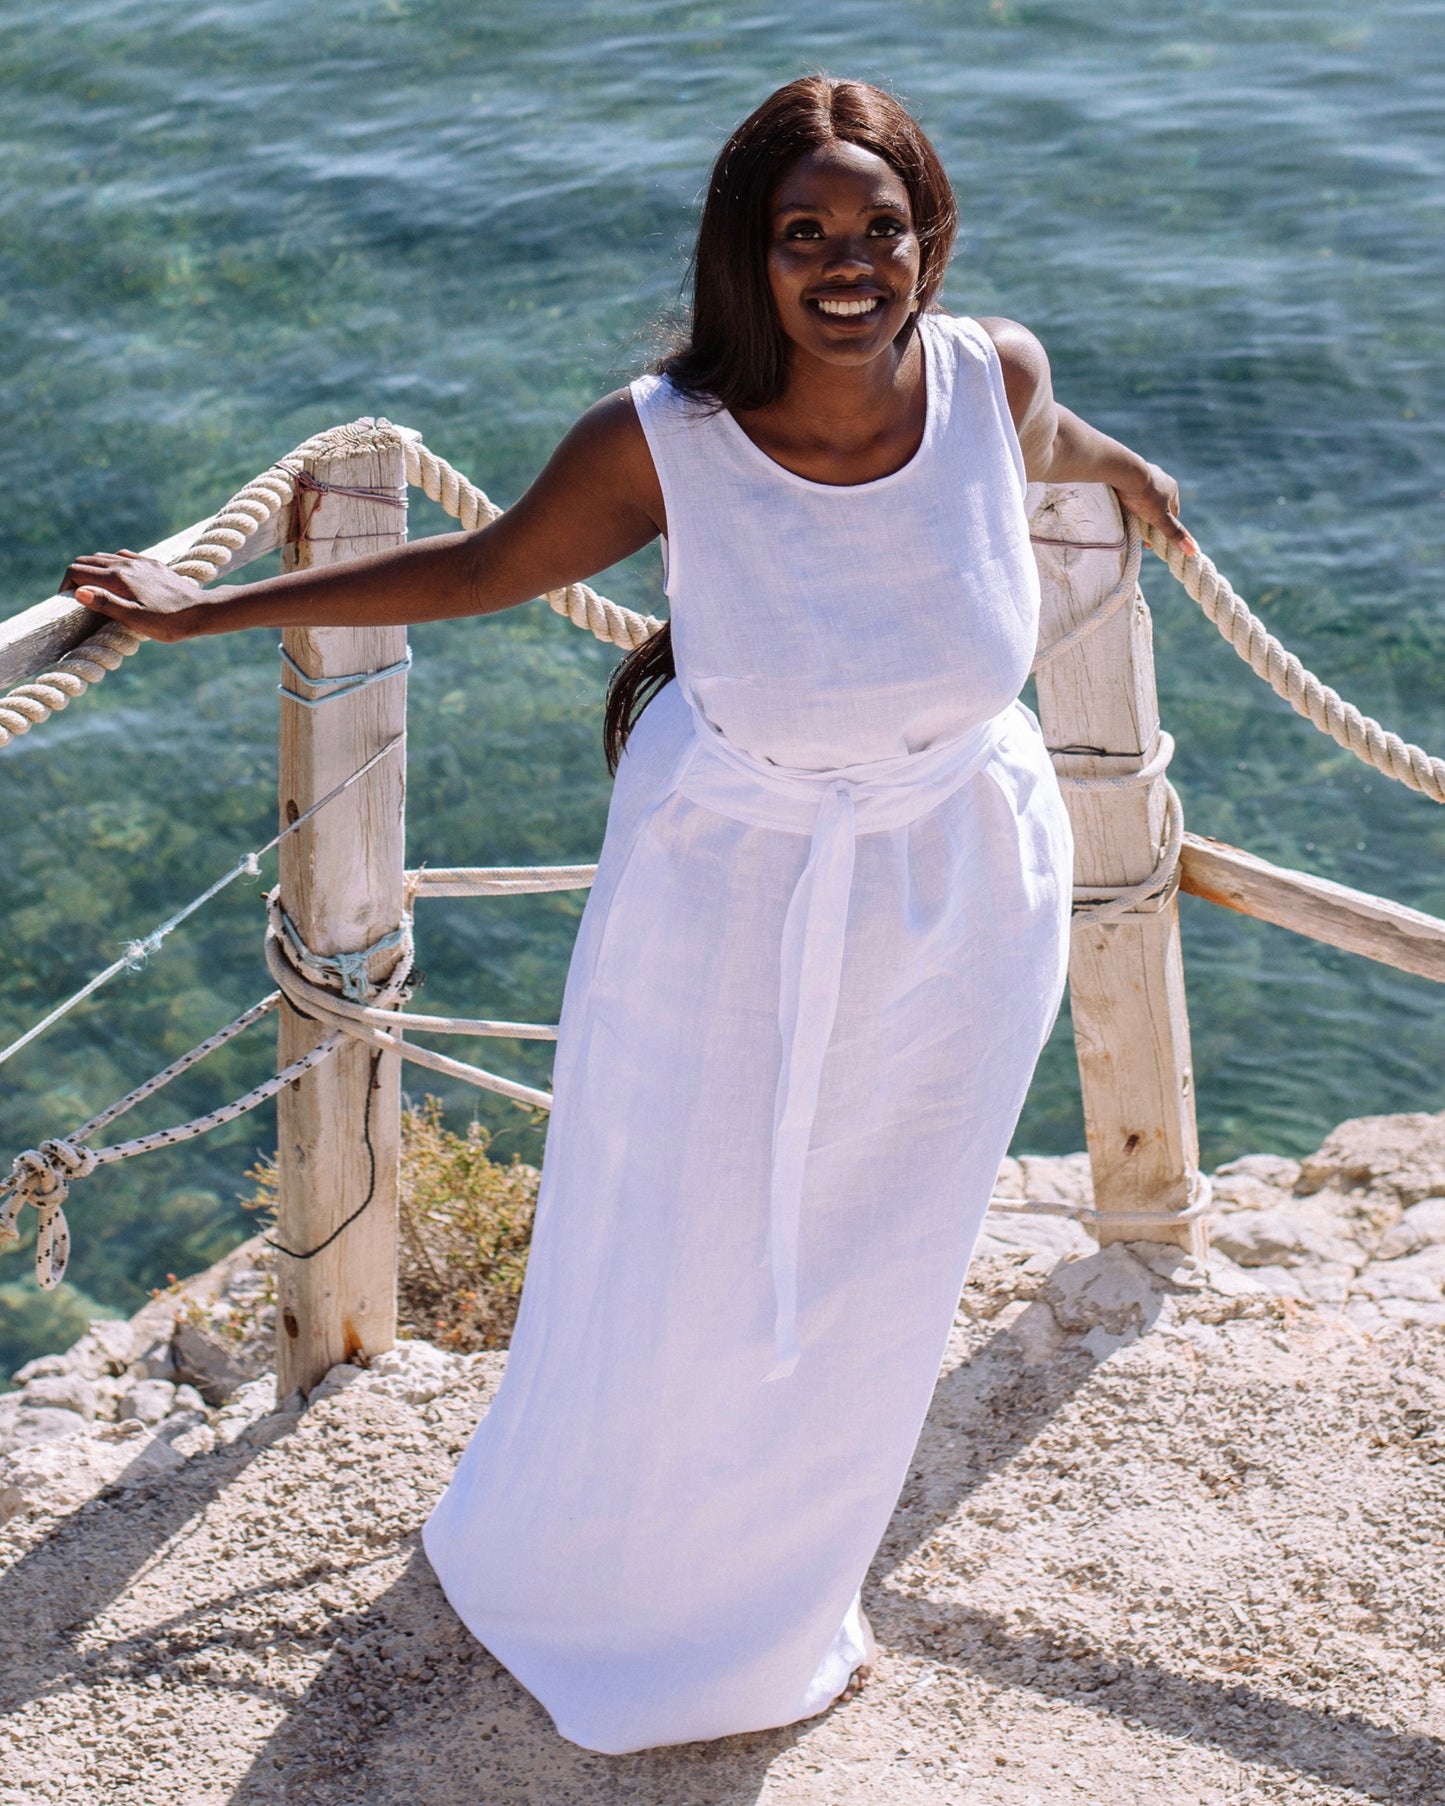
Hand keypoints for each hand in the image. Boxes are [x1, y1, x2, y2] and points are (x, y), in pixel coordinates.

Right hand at [60, 550, 207, 641]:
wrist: (203, 610)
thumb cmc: (170, 621)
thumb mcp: (135, 619)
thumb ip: (106, 604)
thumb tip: (79, 592)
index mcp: (118, 578)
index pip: (78, 570)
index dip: (66, 584)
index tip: (68, 601)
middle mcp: (127, 564)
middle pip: (88, 560)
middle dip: (76, 575)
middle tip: (77, 596)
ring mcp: (141, 562)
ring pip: (105, 556)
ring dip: (93, 569)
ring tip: (95, 589)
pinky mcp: (154, 564)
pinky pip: (124, 556)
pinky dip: (112, 564)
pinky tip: (118, 577)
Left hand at [1114, 463, 1197, 558]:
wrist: (1123, 471)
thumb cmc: (1144, 495)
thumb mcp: (1159, 517)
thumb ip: (1173, 533)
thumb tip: (1193, 551)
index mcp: (1172, 487)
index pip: (1173, 512)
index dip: (1166, 527)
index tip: (1153, 541)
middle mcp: (1161, 478)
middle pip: (1158, 504)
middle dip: (1152, 518)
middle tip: (1140, 533)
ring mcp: (1145, 473)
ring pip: (1144, 496)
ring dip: (1140, 508)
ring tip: (1130, 520)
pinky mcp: (1129, 472)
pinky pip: (1131, 489)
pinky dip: (1128, 498)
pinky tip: (1121, 505)